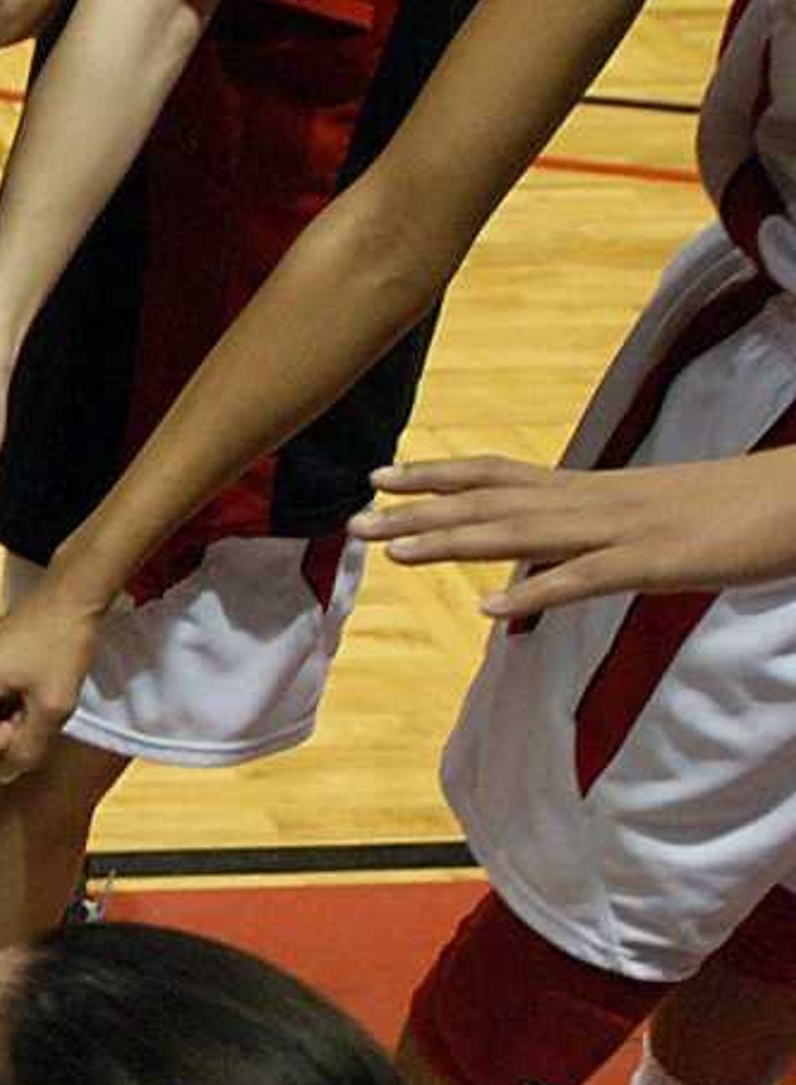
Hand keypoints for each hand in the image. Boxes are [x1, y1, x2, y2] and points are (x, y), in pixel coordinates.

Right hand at [0, 583, 103, 781]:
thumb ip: (29, 749)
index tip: (40, 710)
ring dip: (12, 717)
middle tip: (40, 702)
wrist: (68, 598)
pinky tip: (29, 682)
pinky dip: (8, 703)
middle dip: (10, 730)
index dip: (16, 741)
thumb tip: (5, 776)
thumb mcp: (54, 706)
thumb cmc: (63, 644)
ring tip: (36, 689)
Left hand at [360, 450, 795, 614]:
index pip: (498, 474)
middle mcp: (595, 500)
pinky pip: (586, 578)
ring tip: (393, 552)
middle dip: (419, 512)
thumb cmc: (731, 511)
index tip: (379, 475)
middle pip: (491, 503)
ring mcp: (623, 529)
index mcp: (592, 490)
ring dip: (454, 543)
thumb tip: (550, 553)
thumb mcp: (647, 520)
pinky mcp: (656, 562)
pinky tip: (488, 609)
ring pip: (523, 533)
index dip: (436, 476)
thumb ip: (593, 534)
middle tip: (353, 520)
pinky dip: (535, 591)